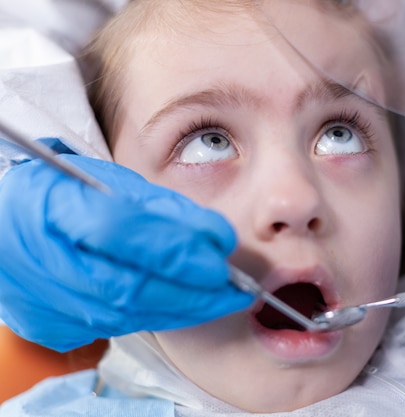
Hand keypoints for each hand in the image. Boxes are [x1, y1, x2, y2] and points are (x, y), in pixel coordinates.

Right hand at [0, 154, 252, 351]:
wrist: (9, 224)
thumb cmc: (65, 193)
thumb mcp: (113, 181)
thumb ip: (166, 209)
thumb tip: (218, 238)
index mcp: (49, 203)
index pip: (119, 230)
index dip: (175, 250)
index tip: (221, 260)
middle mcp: (37, 258)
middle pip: (127, 286)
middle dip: (193, 293)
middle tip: (238, 291)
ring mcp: (38, 299)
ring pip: (125, 315)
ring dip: (182, 309)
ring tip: (220, 299)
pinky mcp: (47, 326)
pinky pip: (114, 327)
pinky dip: (157, 315)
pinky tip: (183, 305)